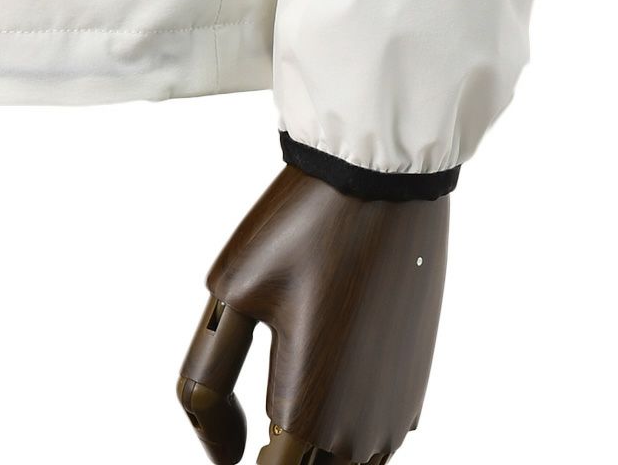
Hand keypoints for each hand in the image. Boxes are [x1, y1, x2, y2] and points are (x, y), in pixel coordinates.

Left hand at [177, 164, 449, 463]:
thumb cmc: (302, 229)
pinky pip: (371, 432)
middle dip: (276, 450)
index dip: (238, 453)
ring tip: (288, 373)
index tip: (232, 423)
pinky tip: (328, 365)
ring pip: (343, 463)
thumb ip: (205, 384)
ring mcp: (396, 410)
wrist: (383, 180)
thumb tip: (223, 454)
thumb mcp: (230, 293)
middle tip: (252, 399)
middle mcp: (363, 429)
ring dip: (311, 444)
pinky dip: (342, 420)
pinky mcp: (413, 385)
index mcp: (311, 413)